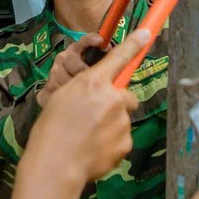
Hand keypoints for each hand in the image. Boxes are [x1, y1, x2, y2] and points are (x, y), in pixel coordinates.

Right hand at [30, 29, 149, 183]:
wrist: (56, 164)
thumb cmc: (51, 130)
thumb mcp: (61, 98)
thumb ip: (86, 91)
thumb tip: (100, 93)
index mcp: (93, 82)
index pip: (118, 58)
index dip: (134, 44)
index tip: (146, 33)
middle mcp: (112, 98)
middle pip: (125, 97)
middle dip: (116, 106)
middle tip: (94, 118)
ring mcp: (121, 121)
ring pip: (122, 120)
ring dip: (111, 127)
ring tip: (88, 138)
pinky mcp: (126, 142)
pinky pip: (122, 140)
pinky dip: (111, 145)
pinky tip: (94, 150)